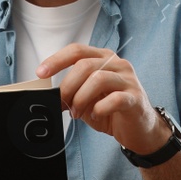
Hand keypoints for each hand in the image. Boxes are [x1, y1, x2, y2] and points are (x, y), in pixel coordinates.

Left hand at [38, 43, 165, 154]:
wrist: (139, 129)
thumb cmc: (111, 111)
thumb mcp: (87, 98)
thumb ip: (72, 92)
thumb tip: (48, 95)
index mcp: (104, 58)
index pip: (77, 50)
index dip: (56, 60)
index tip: (41, 73)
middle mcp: (118, 64)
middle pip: (84, 65)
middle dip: (67, 86)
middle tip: (62, 103)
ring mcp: (129, 80)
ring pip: (98, 79)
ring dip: (81, 98)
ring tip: (77, 113)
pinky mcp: (135, 98)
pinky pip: (114, 99)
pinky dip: (99, 109)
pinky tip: (96, 115)